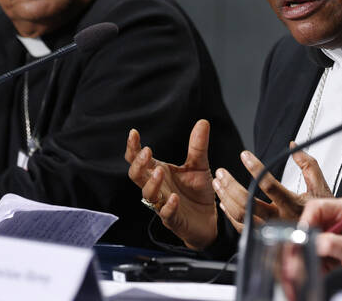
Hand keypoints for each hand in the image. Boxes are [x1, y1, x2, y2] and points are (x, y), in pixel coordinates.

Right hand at [125, 120, 216, 248]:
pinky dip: (168, 206)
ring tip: (160, 171)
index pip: (139, 159)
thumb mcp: (199, 165)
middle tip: (146, 152)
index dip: (133, 147)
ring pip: (148, 194)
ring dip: (152, 183)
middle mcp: (158, 187)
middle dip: (138, 164)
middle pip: (137, 176)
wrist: (209, 219)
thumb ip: (198, 146)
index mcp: (159, 172)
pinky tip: (173, 198)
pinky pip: (166, 214)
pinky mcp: (174, 219)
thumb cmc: (197, 192)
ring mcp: (163, 203)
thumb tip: (203, 122)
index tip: (133, 133)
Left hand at [212, 145, 331, 231]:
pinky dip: (229, 214)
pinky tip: (224, 202)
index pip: (269, 184)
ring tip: (219, 182)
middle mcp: (279, 220)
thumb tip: (293, 146)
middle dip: (231, 185)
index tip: (245, 155)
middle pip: (248, 203)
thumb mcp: (320, 186)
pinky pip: (242, 228)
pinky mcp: (264, 238)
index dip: (255, 168)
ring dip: (226, 198)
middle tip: (222, 172)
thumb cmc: (323, 214)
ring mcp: (270, 231)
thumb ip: (308, 164)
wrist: (326, 239)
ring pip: (241, 216)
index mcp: (292, 205)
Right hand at [300, 197, 341, 277]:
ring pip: (304, 236)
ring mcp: (326, 229)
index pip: (317, 207)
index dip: (306, 221)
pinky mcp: (320, 241)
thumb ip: (336, 244)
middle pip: (308, 221)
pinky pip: (306, 247)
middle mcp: (334, 216)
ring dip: (305, 251)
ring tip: (316, 264)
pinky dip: (307, 258)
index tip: (302, 237)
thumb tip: (317, 241)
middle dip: (304, 239)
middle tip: (304, 254)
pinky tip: (316, 266)